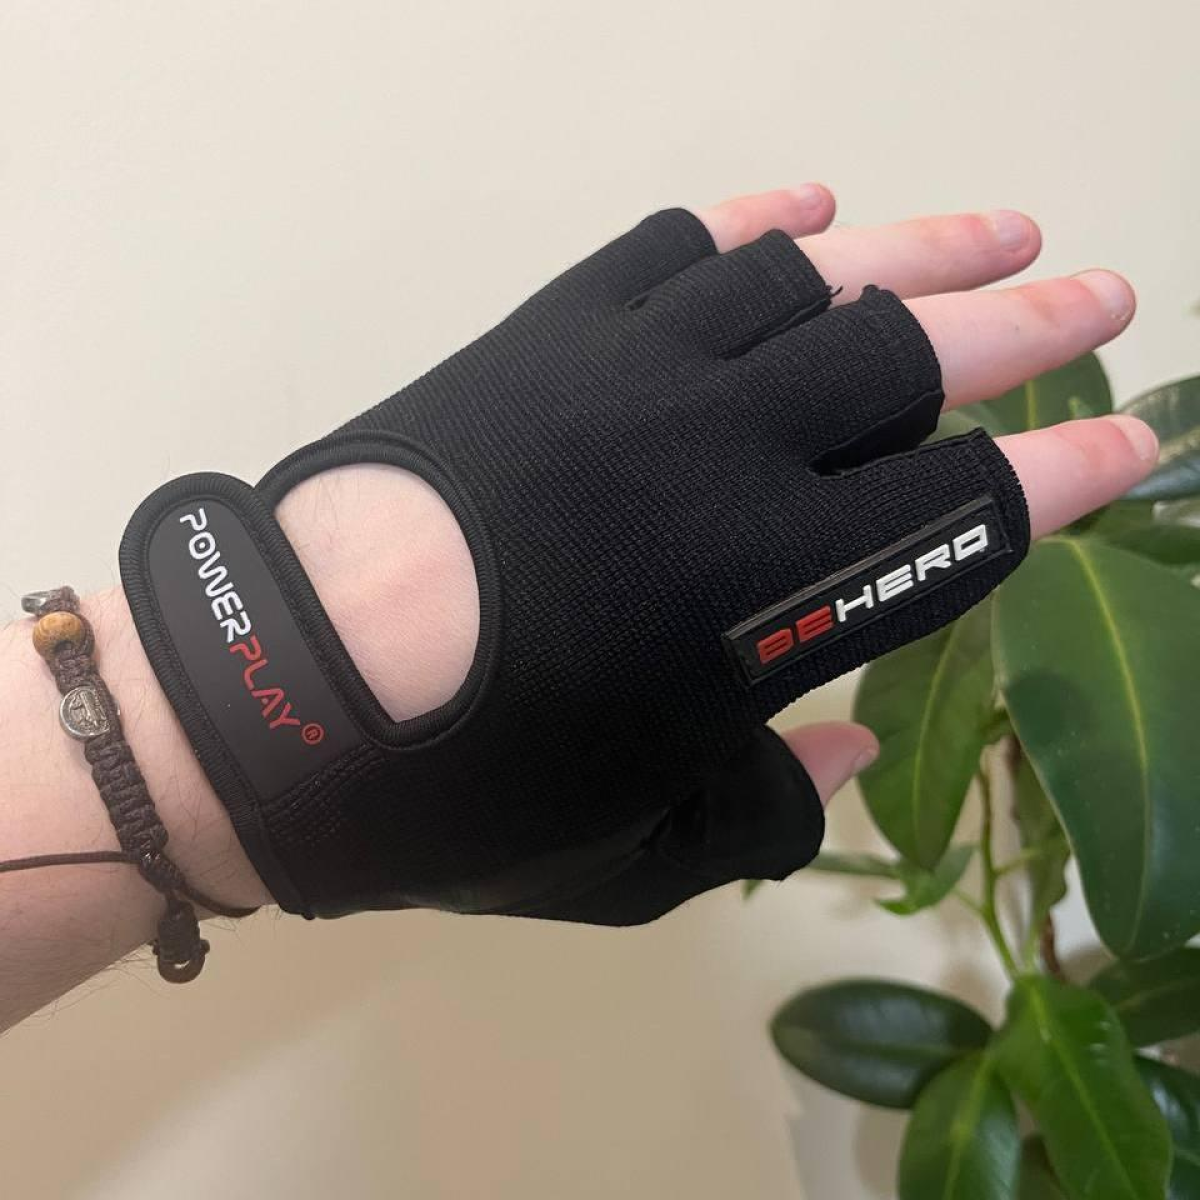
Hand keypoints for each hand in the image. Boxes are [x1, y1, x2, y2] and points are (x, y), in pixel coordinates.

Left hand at [279, 184, 1154, 806]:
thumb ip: (770, 799)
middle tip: (1102, 298)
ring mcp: (635, 377)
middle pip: (912, 366)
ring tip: (998, 233)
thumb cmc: (470, 797)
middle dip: (1025, 332)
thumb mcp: (644, 849)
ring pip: (811, 285)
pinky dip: (755, 228)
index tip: (1127, 447)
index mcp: (768, 595)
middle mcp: (724, 459)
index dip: (1060, 478)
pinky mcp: (549, 336)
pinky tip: (809, 214)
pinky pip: (675, 255)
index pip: (962, 514)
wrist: (289, 695)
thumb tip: (844, 739)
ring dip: (919, 252)